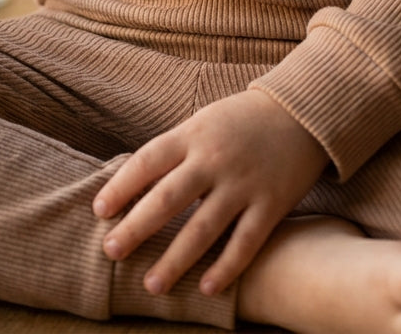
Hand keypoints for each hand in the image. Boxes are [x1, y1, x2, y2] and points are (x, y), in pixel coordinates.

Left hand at [92, 87, 327, 297]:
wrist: (301, 112)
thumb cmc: (241, 121)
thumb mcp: (203, 122)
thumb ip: (175, 152)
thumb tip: (134, 186)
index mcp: (193, 134)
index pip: (147, 161)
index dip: (121, 186)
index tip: (99, 211)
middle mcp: (214, 159)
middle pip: (168, 197)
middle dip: (136, 227)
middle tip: (111, 252)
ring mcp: (244, 183)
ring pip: (203, 228)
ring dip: (175, 260)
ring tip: (151, 285)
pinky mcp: (272, 204)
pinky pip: (245, 241)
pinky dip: (226, 267)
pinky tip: (206, 288)